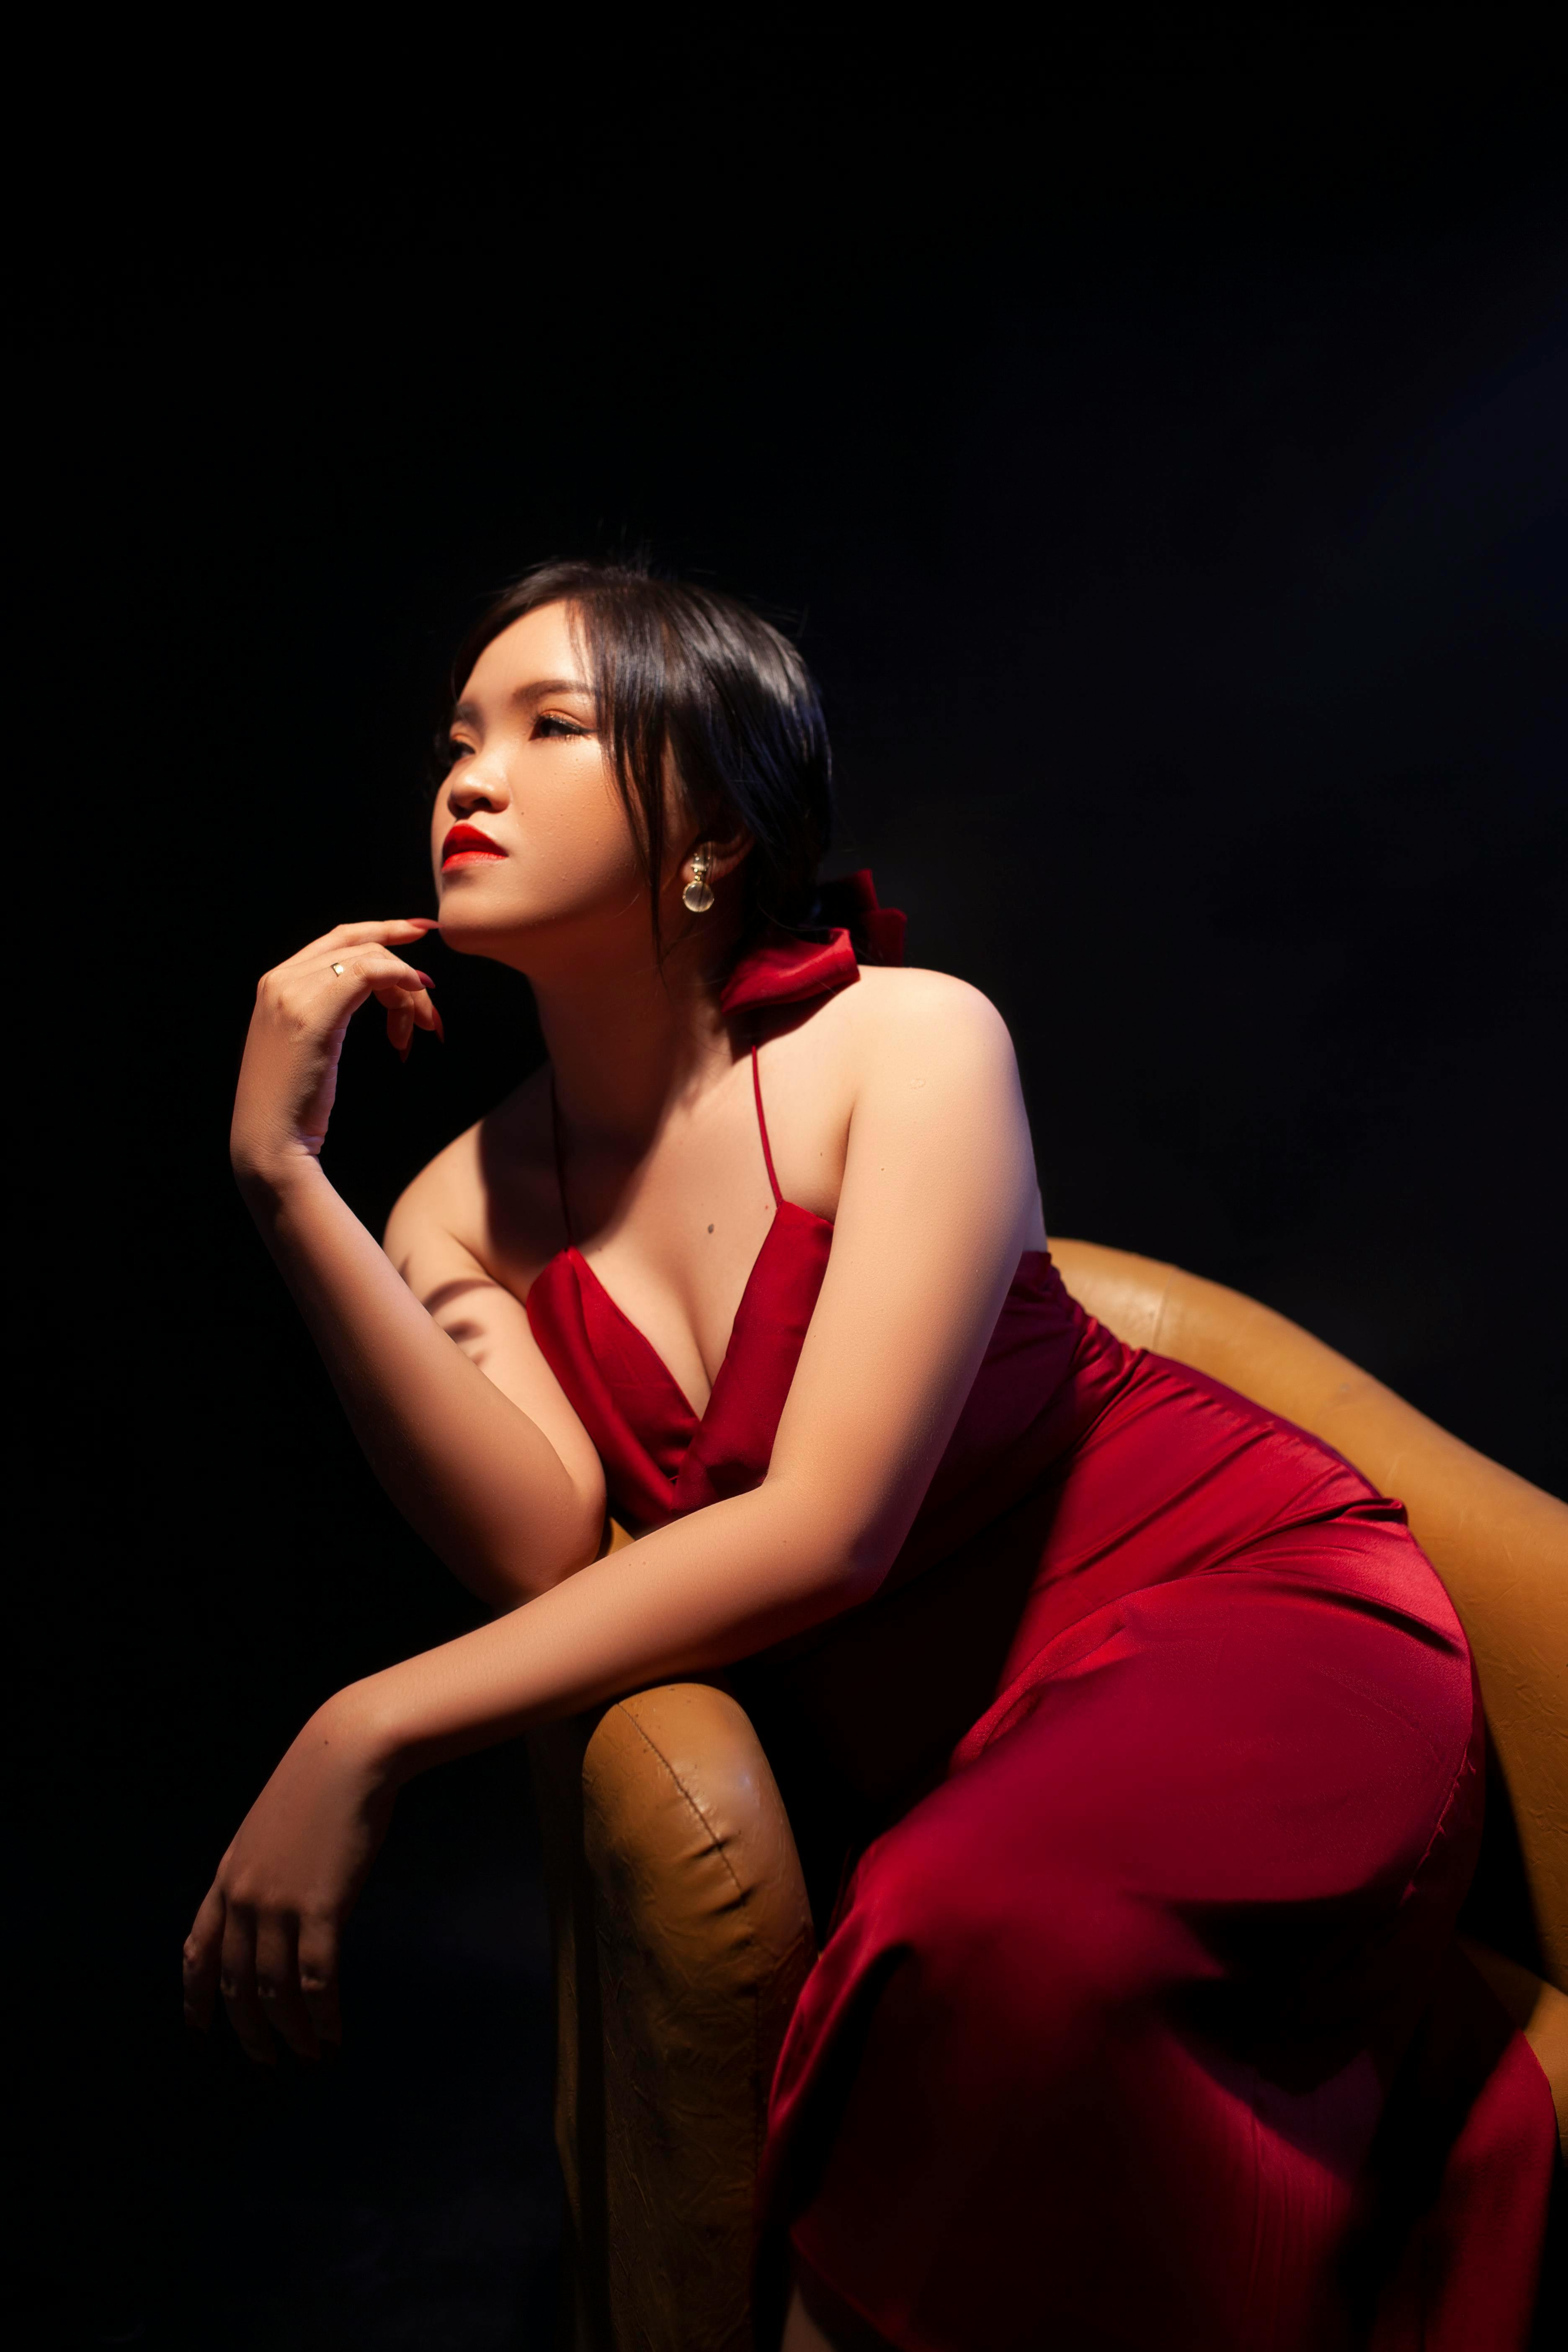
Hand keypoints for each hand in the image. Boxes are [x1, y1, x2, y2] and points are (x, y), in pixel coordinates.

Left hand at [182, 1694, 397, 2062]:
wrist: (346, 1755)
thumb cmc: (318, 1786)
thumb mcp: (269, 1831)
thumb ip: (262, 1872)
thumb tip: (269, 1913)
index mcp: (227, 1879)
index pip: (196, 1953)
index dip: (195, 2001)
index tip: (198, 2035)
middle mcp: (243, 1899)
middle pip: (234, 1985)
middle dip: (249, 2033)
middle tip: (265, 2068)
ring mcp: (278, 1905)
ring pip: (274, 1990)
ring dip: (290, 2032)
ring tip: (308, 2057)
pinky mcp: (319, 1908)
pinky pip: (317, 1979)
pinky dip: (323, 2015)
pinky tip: (333, 2034)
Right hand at [230, 917, 441, 1190]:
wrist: (270, 1140)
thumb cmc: (294, 1104)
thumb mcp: (307, 1045)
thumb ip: (325, 1010)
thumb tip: (373, 992)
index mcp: (276, 982)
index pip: (337, 939)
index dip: (383, 929)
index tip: (421, 930)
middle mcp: (281, 979)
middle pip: (359, 946)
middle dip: (403, 965)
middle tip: (430, 1004)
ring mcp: (294, 992)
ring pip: (371, 960)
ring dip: (408, 991)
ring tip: (420, 1030)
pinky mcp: (314, 1012)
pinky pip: (369, 972)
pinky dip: (402, 978)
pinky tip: (420, 997)